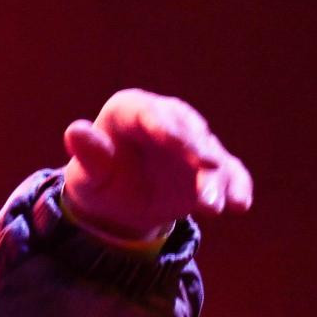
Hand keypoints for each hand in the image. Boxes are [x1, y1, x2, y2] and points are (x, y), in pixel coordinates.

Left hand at [62, 89, 253, 239]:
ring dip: (217, 178)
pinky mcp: (213, 166)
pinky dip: (237, 187)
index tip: (178, 145)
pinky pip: (231, 173)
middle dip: (199, 150)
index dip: (166, 128)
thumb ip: (89, 154)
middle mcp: (168, 119)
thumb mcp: (89, 173)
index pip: (150, 114)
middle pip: (188, 129)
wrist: (122, 203)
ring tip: (212, 207)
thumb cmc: (100, 180)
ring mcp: (194, 142)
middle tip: (207, 169)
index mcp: (131, 110)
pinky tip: (241, 205)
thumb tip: (75, 131)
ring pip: (212, 154)